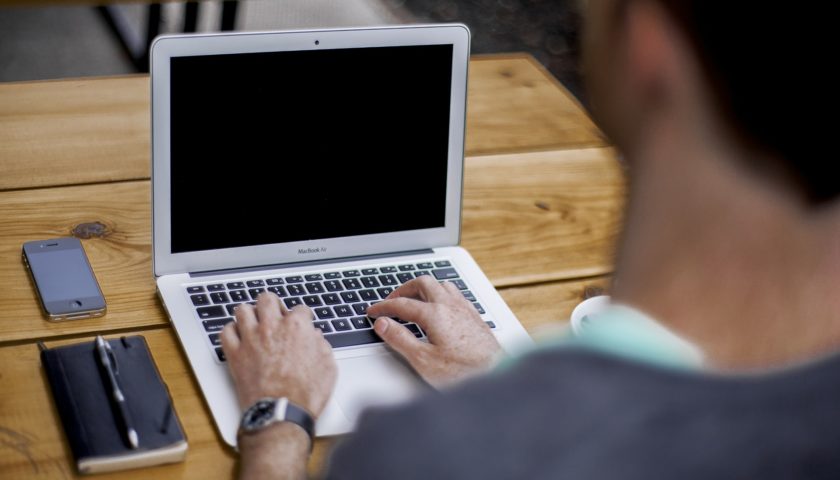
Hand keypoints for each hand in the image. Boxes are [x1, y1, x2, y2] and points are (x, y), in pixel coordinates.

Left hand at [221, 293, 336, 418]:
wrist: (281, 413)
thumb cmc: (306, 394)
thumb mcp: (328, 367)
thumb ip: (322, 345)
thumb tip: (316, 337)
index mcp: (297, 327)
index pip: (300, 308)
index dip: (303, 316)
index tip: (303, 322)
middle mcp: (272, 327)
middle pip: (267, 299)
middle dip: (273, 304)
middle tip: (276, 314)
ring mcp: (251, 339)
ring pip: (242, 310)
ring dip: (249, 314)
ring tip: (254, 323)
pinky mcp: (235, 354)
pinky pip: (225, 332)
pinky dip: (231, 332)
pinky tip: (238, 337)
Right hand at [367, 276, 502, 387]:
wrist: (497, 375)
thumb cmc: (463, 372)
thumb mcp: (423, 360)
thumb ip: (400, 339)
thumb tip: (383, 324)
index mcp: (435, 314)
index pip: (402, 304)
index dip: (383, 307)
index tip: (373, 312)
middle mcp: (450, 305)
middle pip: (422, 283)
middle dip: (403, 289)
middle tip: (391, 300)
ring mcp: (464, 309)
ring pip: (441, 285)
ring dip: (424, 288)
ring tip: (413, 299)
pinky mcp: (474, 316)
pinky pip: (454, 294)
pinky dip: (440, 294)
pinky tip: (440, 306)